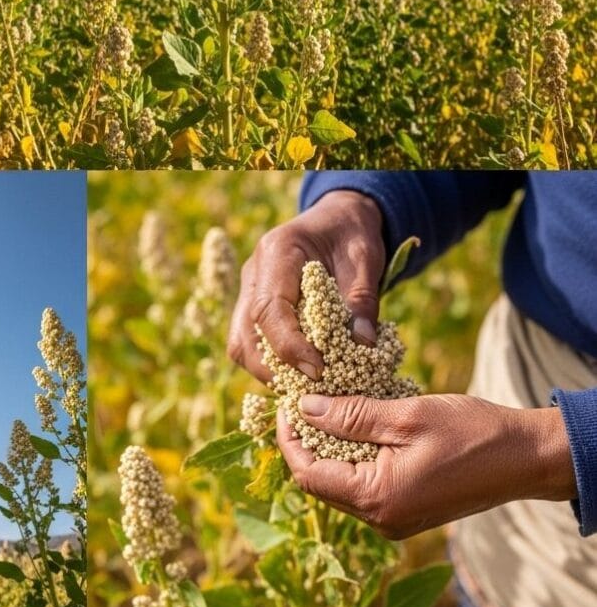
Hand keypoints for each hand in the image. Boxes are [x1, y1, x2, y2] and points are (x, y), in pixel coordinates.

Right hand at [228, 189, 384, 382]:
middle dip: (275, 369)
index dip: (289, 346)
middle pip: (245, 334)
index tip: (319, 370)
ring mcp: (248, 289)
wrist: (337, 218)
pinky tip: (302, 372)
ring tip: (309, 384)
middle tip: (314, 388)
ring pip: (240, 344)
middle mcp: (253, 272)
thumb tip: (362, 346)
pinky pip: (250, 343)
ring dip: (270, 371)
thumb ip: (362, 300)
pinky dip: (272, 364)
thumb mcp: (366, 260)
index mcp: (277, 252)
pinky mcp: (253, 305)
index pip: (268, 309)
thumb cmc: (351, 234)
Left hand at [277, 393, 577, 539]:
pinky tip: (355, 423)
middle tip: (302, 400)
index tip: (285, 403)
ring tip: (326, 405)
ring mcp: (394, 518)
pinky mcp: (407, 510)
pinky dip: (352, 455)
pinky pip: (363, 484)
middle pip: (319, 481)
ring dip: (329, 446)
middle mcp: (381, 519)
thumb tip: (304, 409)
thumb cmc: (471, 434)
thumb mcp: (404, 416)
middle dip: (305, 441)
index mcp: (377, 499)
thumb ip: (350, 415)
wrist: (526, 458)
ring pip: (340, 482)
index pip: (308, 473)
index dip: (289, 438)